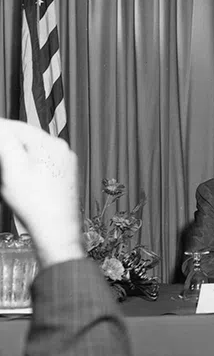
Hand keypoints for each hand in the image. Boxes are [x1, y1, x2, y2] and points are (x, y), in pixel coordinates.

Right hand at [0, 119, 83, 267]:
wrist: (56, 229)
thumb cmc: (36, 204)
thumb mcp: (12, 167)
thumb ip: (5, 141)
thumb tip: (1, 126)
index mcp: (51, 144)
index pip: (17, 127)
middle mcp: (62, 150)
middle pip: (26, 138)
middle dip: (7, 143)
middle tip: (1, 157)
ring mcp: (65, 164)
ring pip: (33, 151)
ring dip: (16, 154)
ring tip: (7, 168)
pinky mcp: (64, 176)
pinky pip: (42, 163)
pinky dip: (27, 166)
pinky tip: (19, 178)